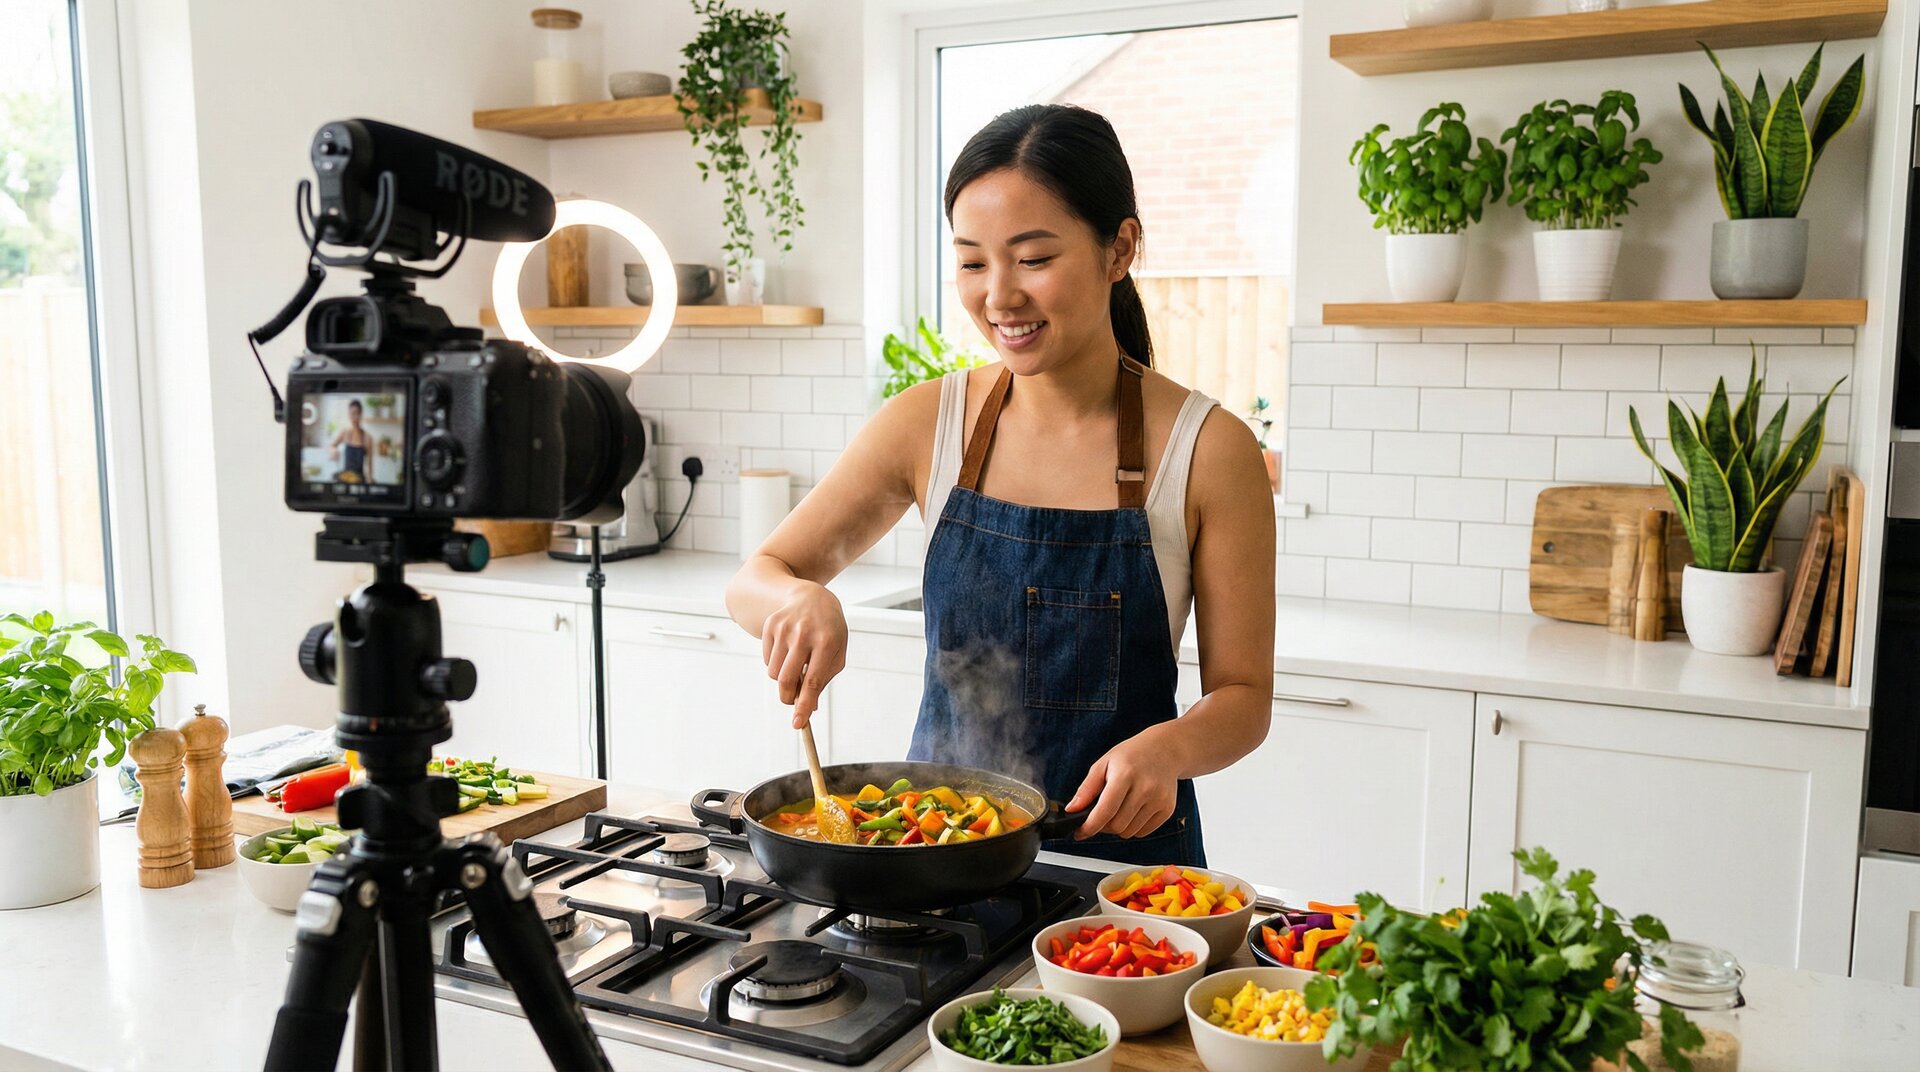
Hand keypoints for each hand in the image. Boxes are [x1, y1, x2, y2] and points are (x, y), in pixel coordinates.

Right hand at [760, 582, 846, 727]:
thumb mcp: (836, 652)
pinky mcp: (771, 625)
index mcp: (827, 641)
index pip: (813, 680)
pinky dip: (776, 664)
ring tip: (795, 666)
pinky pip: (766, 660)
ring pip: (773, 673)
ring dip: (782, 680)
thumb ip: (824, 679)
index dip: (804, 704)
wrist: (811, 597)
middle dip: (788, 698)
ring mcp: (785, 628)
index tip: (798, 724)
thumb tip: (810, 708)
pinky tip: (788, 650)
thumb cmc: (828, 630)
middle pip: (787, 679)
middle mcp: (804, 633)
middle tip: (792, 702)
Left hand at [1065, 736, 1178, 839]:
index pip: (1105, 810)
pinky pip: (1143, 832)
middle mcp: (1145, 788)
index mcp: (1125, 774)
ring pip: (1129, 832)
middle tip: (1101, 815)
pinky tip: (1133, 811)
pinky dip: (1133, 827)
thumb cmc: (1132, 756)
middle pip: (1116, 825)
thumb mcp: (1104, 764)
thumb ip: (1086, 789)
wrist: (1165, 750)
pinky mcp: (1167, 809)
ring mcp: (1159, 800)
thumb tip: (1071, 810)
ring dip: (1118, 827)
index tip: (1079, 833)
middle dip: (1103, 825)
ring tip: (1118, 809)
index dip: (1089, 826)